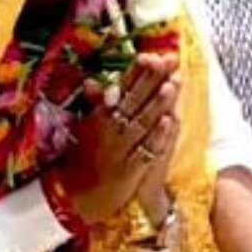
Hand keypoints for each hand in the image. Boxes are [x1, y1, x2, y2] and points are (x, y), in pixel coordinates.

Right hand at [48, 54, 179, 224]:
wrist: (81, 196)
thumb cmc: (85, 158)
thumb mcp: (85, 129)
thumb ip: (94, 105)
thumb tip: (93, 82)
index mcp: (99, 117)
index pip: (121, 89)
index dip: (137, 72)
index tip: (151, 54)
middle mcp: (110, 130)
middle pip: (134, 100)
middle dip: (151, 80)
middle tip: (166, 61)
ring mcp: (122, 149)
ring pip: (142, 122)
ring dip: (157, 103)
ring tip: (171, 84)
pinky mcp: (132, 168)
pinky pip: (146, 149)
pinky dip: (157, 135)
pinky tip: (169, 122)